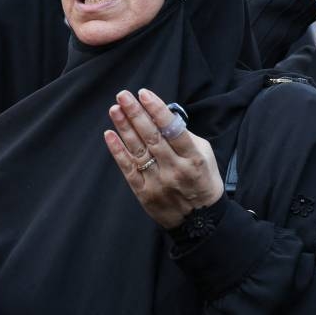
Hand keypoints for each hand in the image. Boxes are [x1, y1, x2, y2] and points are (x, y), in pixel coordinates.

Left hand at [104, 89, 223, 229]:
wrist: (200, 221)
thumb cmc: (203, 180)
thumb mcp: (205, 155)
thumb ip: (186, 136)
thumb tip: (163, 116)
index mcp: (193, 158)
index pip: (173, 130)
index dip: (157, 110)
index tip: (144, 94)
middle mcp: (175, 169)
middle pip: (152, 137)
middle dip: (136, 114)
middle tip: (123, 95)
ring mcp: (158, 182)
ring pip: (138, 150)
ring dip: (125, 128)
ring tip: (115, 109)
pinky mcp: (144, 192)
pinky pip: (128, 169)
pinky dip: (118, 151)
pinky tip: (110, 134)